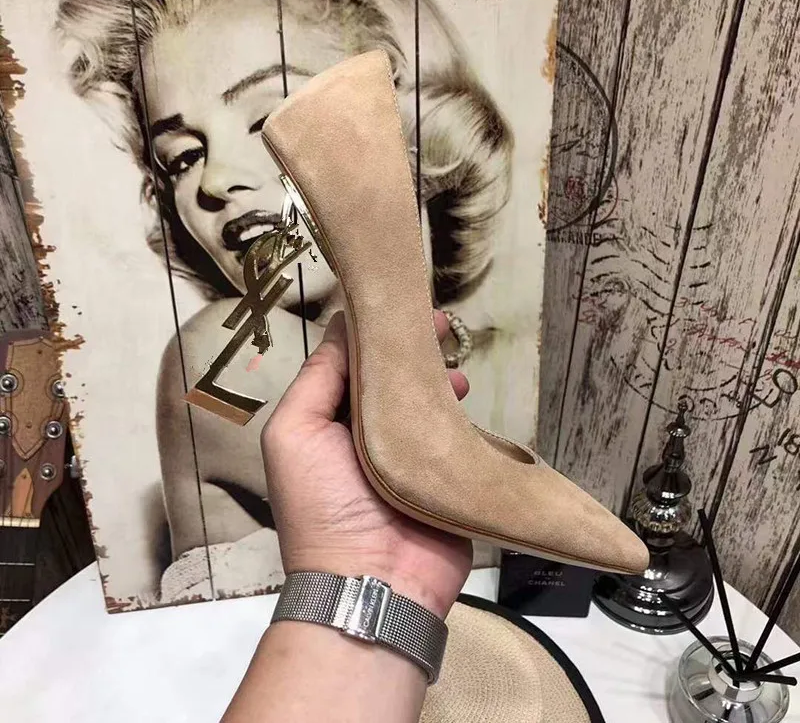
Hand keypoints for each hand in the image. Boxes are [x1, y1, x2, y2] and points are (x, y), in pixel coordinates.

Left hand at [261, 310, 472, 617]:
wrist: (372, 581)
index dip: (373, 333)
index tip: (396, 305)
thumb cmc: (321, 504)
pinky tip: (465, 390)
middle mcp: (370, 433)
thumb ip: (318, 379)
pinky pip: (455, 431)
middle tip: (438, 321)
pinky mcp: (445, 473)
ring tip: (452, 357)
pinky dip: (460, 409)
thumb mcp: (294, 433)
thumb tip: (344, 327)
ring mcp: (411, 454)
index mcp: (330, 422)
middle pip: (394, 378)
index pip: (352, 364)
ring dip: (438, 375)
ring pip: (427, 400)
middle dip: (413, 348)